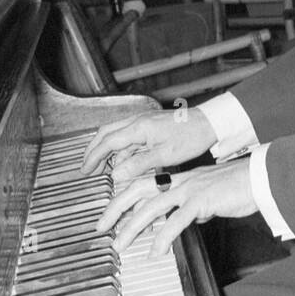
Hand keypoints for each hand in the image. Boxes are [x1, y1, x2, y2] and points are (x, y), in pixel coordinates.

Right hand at [80, 107, 215, 184]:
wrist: (209, 123)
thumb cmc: (191, 137)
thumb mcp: (165, 155)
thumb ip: (138, 165)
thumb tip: (116, 174)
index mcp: (139, 128)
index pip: (107, 142)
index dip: (93, 157)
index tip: (85, 169)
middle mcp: (138, 122)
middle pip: (106, 134)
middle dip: (93, 150)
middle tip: (86, 167)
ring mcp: (144, 122)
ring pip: (116, 135)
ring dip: (107, 151)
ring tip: (103, 168)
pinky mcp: (150, 126)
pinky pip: (129, 137)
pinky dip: (122, 149)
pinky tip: (123, 162)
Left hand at [95, 159, 255, 259]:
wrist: (260, 179)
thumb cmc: (239, 187)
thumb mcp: (210, 196)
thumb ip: (196, 206)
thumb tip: (190, 218)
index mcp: (179, 178)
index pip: (143, 184)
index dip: (123, 198)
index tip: (110, 214)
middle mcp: (179, 181)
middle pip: (137, 191)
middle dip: (116, 209)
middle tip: (101, 227)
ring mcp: (189, 189)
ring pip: (151, 207)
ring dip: (132, 227)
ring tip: (120, 245)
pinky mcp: (201, 200)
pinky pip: (176, 221)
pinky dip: (163, 237)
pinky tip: (155, 252)